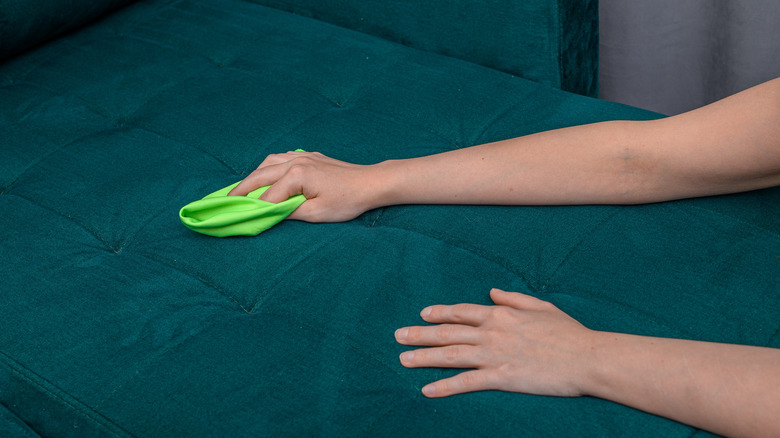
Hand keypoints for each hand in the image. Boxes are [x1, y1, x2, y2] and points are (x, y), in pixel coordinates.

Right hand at [228, 151, 377, 221]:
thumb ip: (289, 213)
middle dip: (242, 188)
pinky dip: (270, 166)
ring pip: (269, 161)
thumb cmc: (347, 201)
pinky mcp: (310, 155)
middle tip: (226, 199)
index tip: (240, 218)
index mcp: (296, 175)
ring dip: (255, 174)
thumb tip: (269, 213)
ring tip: (244, 188)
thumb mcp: (317, 214)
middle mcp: (296, 160)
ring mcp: (303, 155)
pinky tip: (268, 174)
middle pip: (260, 174)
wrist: (370, 183)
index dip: (255, 209)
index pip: (268, 196)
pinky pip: (282, 157)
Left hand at [395, 289, 597, 397]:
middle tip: (398, 336)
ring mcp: (495, 355)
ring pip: (450, 354)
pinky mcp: (501, 377)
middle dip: (420, 333)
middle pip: (448, 332)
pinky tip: (427, 389)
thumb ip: (513, 298)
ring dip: (424, 357)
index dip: (440, 312)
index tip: (422, 313)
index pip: (462, 311)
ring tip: (403, 360)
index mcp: (501, 314)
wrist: (587, 357)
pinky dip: (445, 386)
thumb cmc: (568, 332)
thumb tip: (492, 292)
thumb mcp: (540, 306)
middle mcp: (492, 332)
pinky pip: (466, 382)